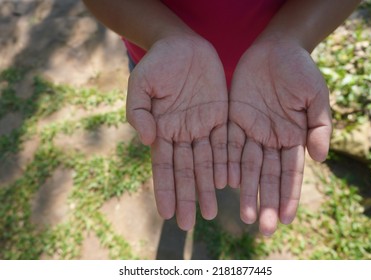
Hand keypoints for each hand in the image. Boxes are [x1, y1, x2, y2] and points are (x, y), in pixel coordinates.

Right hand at [126, 35, 227, 229]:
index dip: (165, 190)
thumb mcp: (140, 85)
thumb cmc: (156, 64)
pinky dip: (226, 163)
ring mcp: (202, 127)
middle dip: (187, 197)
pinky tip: (228, 183)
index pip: (162, 166)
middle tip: (191, 224)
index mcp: (161, 130)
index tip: (167, 214)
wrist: (181, 45)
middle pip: (185, 171)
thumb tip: (148, 140)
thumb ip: (138, 113)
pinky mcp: (220, 116)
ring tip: (211, 211)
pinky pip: (225, 143)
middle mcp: (182, 134)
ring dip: (208, 187)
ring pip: (206, 163)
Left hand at [228, 36, 331, 234]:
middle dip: (265, 201)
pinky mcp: (232, 119)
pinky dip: (226, 164)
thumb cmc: (301, 71)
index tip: (286, 219)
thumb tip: (319, 159)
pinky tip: (225, 183)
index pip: (290, 172)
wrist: (276, 49)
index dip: (289, 195)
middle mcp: (270, 139)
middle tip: (262, 228)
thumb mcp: (316, 96)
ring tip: (244, 214)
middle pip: (267, 175)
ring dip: (245, 190)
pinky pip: (227, 145)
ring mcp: (250, 131)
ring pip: (246, 166)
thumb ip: (319, 127)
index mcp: (292, 137)